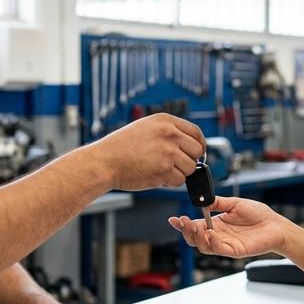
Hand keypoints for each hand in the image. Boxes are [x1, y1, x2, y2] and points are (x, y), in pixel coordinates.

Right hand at [89, 113, 204, 189]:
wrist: (104, 162)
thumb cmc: (121, 147)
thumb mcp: (145, 128)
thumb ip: (168, 132)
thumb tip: (190, 144)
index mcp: (165, 121)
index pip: (196, 132)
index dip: (199, 145)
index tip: (196, 153)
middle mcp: (169, 133)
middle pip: (197, 150)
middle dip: (189, 160)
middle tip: (175, 165)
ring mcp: (167, 152)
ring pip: (190, 167)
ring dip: (179, 172)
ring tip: (161, 170)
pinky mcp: (163, 170)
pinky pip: (179, 180)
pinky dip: (170, 182)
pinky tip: (156, 177)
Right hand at [168, 197, 292, 258]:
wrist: (276, 225)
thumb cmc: (259, 215)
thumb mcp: (235, 204)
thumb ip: (218, 203)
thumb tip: (203, 199)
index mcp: (217, 224)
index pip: (196, 226)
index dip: (183, 224)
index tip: (174, 219)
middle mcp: (219, 236)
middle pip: (196, 238)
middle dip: (186, 231)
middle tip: (182, 222)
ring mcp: (226, 244)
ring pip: (204, 246)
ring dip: (196, 237)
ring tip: (194, 227)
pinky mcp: (235, 251)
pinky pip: (219, 249)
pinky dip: (212, 243)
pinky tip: (210, 233)